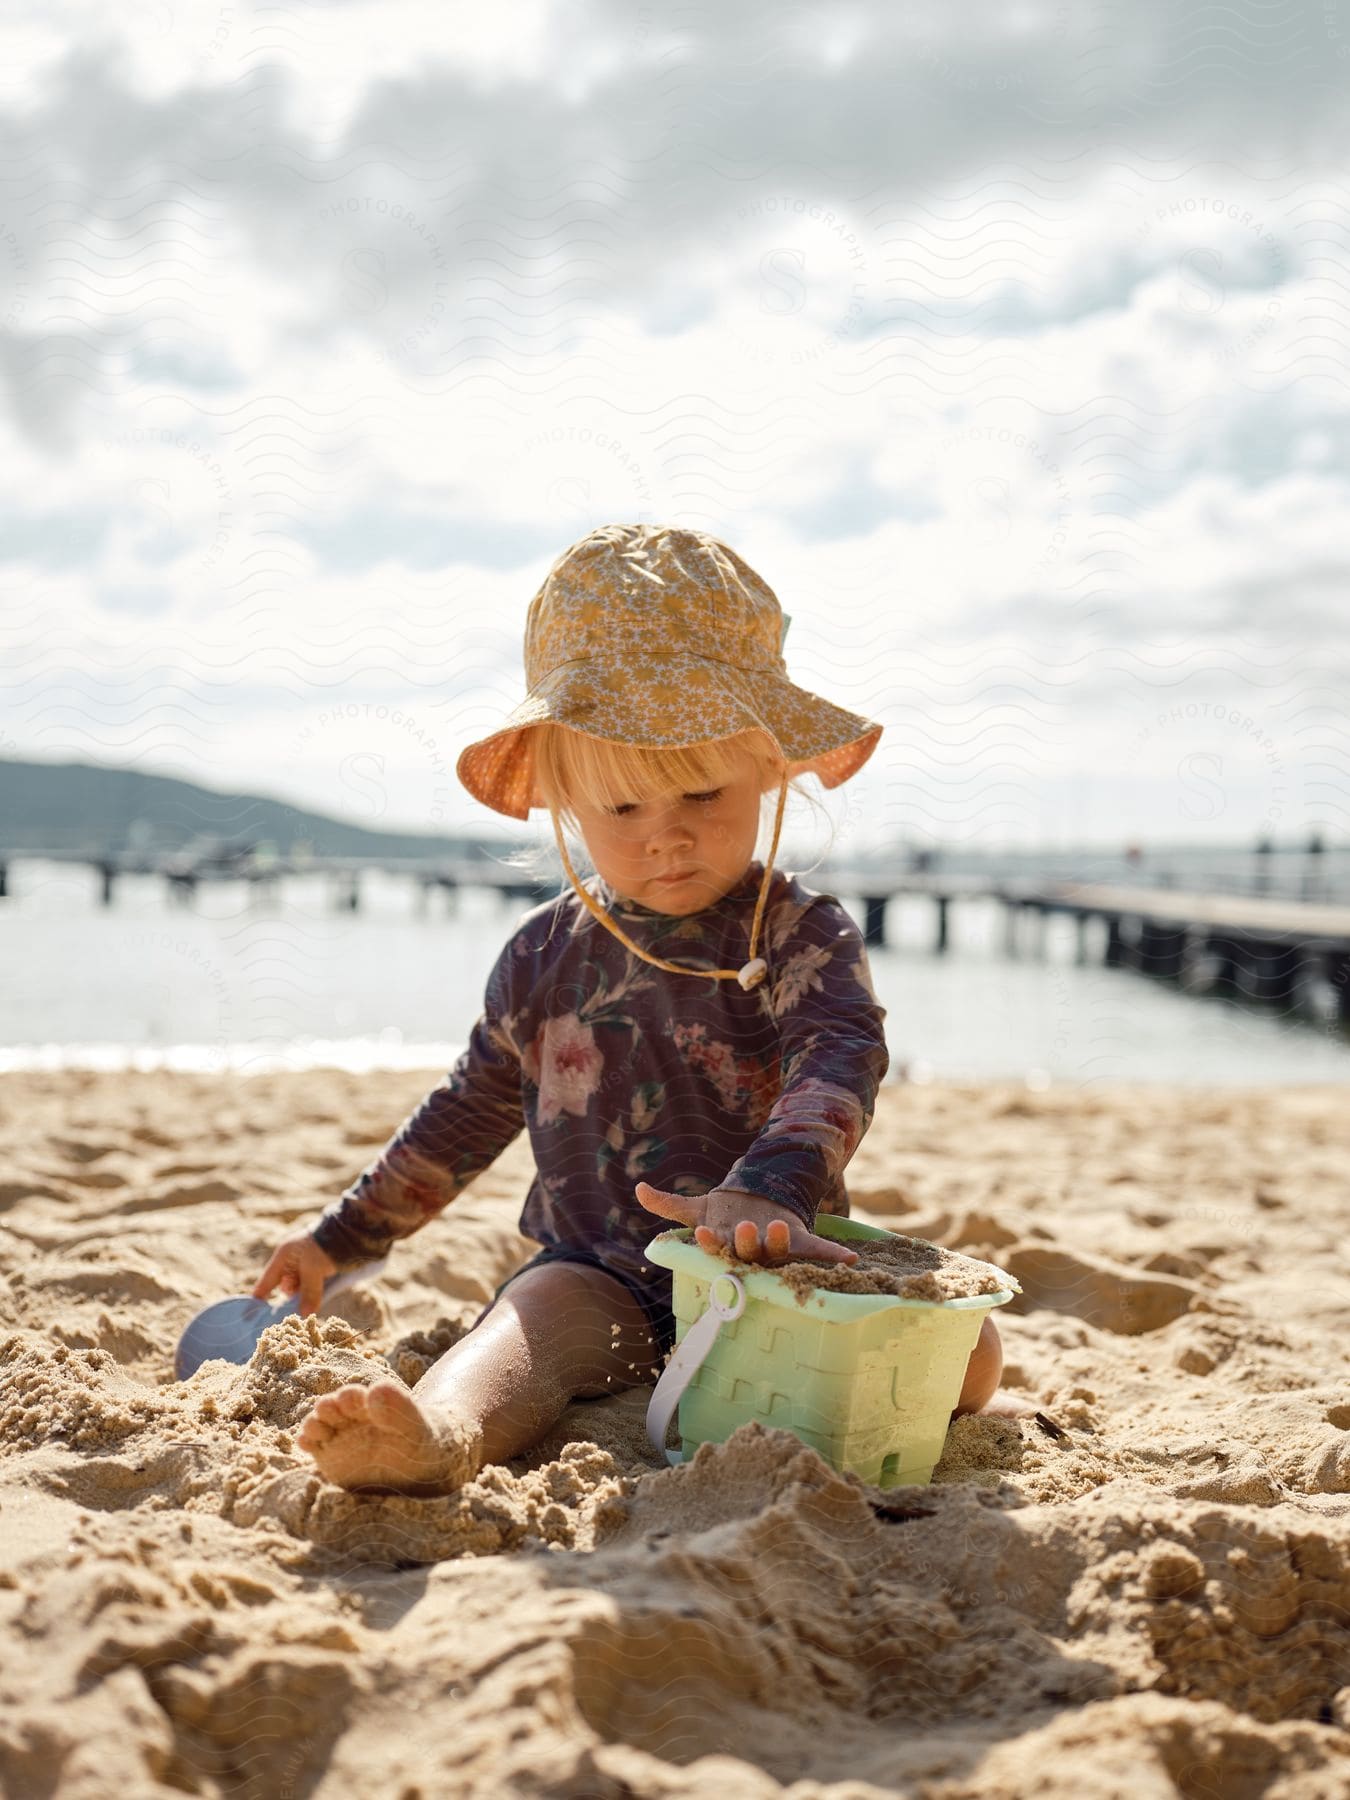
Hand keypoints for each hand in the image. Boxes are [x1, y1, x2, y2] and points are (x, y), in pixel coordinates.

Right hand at [251, 1230, 339, 1318]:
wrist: (350, 1231)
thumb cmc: (326, 1246)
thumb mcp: (314, 1269)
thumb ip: (308, 1292)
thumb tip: (304, 1315)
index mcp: (283, 1256)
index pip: (266, 1282)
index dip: (259, 1298)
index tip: (251, 1315)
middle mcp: (291, 1260)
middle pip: (284, 1287)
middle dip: (290, 1298)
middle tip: (295, 1310)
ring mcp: (305, 1264)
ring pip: (299, 1288)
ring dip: (303, 1297)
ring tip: (310, 1302)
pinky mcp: (318, 1268)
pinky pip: (311, 1286)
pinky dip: (312, 1294)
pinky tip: (316, 1301)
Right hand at [635, 1181, 858, 1267]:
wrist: (756, 1207)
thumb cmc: (725, 1216)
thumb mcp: (698, 1207)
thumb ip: (668, 1203)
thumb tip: (637, 1189)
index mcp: (727, 1244)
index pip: (716, 1247)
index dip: (711, 1243)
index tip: (704, 1234)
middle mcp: (752, 1251)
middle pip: (748, 1251)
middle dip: (746, 1241)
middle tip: (745, 1228)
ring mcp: (776, 1246)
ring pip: (778, 1248)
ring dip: (778, 1240)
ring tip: (778, 1226)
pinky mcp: (800, 1239)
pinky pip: (817, 1249)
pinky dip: (834, 1254)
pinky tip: (851, 1256)